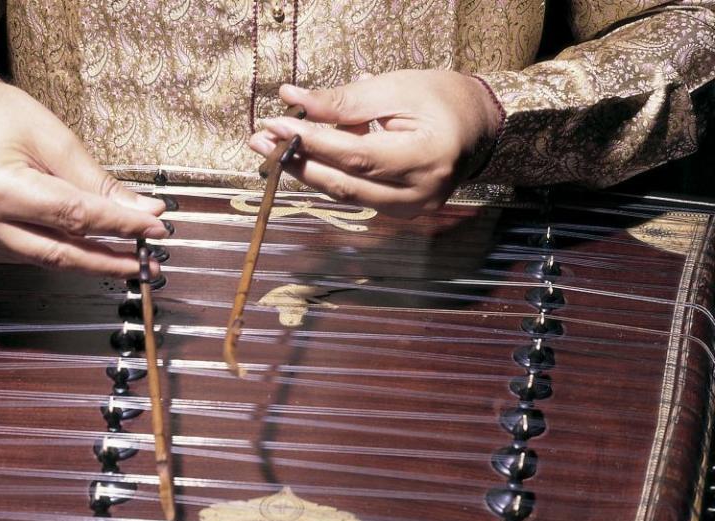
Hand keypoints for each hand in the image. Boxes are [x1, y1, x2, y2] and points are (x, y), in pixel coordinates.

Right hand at [0, 79, 167, 275]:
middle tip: (147, 262)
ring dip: (91, 259)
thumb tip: (142, 210)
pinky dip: (62, 252)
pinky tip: (88, 248)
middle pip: (61, 253)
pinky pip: (30, 256)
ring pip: (47, 260)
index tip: (155, 229)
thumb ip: (98, 181)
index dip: (120, 226)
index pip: (74, 217)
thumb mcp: (54, 138)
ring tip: (128, 257)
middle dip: (110, 259)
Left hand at [248, 70, 500, 217]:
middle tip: (261, 140)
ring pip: (345, 195)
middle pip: (345, 184)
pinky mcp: (403, 213)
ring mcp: (413, 210)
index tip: (275, 123)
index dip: (312, 142)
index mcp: (428, 156)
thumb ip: (344, 101)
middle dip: (298, 161)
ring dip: (305, 171)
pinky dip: (329, 176)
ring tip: (273, 148)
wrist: (479, 127)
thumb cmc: (441, 99)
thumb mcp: (395, 88)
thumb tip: (292, 99)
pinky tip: (305, 156)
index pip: (357, 155)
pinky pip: (355, 197)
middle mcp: (421, 193)